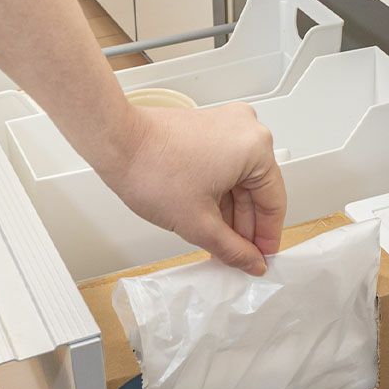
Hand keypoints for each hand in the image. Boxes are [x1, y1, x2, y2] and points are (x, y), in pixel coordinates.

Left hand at [98, 102, 285, 275]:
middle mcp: (248, 131)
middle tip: (240, 256)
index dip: (267, 237)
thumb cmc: (151, 168)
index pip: (274, 202)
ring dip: (232, 214)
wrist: (114, 142)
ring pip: (240, 182)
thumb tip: (252, 262)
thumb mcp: (199, 224)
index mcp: (256, 148)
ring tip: (222, 243)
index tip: (262, 256)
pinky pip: (226, 169)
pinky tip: (212, 221)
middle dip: (246, 227)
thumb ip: (233, 250)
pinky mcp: (210, 129)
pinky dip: (220, 196)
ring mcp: (228, 127)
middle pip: (257, 191)